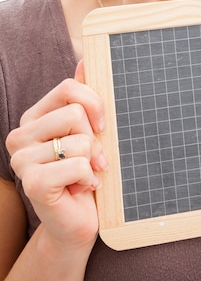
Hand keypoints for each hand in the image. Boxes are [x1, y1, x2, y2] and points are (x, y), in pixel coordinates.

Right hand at [6, 62, 106, 248]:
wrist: (78, 221)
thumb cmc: (85, 172)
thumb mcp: (88, 130)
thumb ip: (83, 97)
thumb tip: (85, 60)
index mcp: (33, 118)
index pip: (68, 88)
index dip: (94, 103)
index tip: (101, 126)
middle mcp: (20, 136)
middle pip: (75, 112)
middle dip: (94, 138)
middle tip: (91, 158)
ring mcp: (21, 160)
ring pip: (80, 140)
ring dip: (92, 160)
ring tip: (84, 174)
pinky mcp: (32, 183)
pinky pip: (78, 163)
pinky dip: (89, 178)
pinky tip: (81, 188)